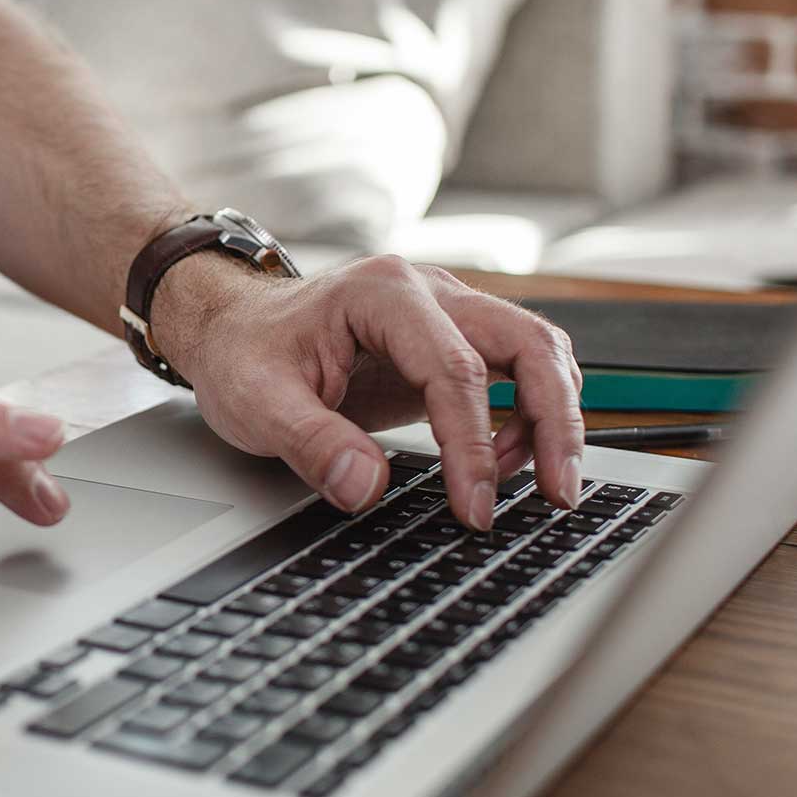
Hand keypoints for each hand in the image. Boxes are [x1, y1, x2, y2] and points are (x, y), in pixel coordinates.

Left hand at [152, 255, 584, 529]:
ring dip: (551, 417)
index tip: (472, 506)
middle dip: (556, 420)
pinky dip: (529, 415)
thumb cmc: (245, 354)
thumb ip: (312, 444)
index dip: (471, 444)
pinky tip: (501, 463)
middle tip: (561, 492)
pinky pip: (518, 368)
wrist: (235, 328)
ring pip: (537, 349)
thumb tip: (366, 486)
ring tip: (533, 484)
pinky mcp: (452, 340)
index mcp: (381, 294)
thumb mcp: (256, 403)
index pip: (454, 369)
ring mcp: (447, 310)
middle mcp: (427, 290)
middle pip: (527, 341)